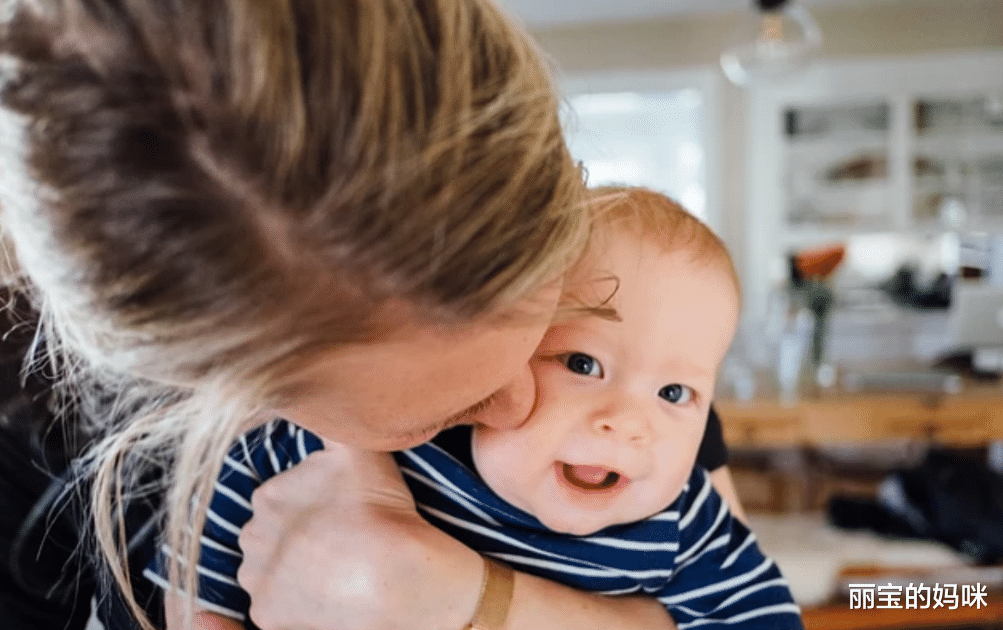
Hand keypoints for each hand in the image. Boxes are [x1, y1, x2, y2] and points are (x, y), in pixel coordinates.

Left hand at [237, 443, 484, 629]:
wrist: (394, 575)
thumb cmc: (379, 509)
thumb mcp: (358, 447)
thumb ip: (331, 419)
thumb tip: (313, 391)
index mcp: (268, 494)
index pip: (282, 497)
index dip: (314, 506)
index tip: (341, 513)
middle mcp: (251, 536)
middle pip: (272, 535)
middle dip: (298, 537)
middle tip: (339, 540)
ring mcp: (258, 579)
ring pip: (271, 572)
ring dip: (295, 570)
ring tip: (336, 569)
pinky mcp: (267, 616)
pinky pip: (278, 608)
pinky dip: (298, 603)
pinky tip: (329, 595)